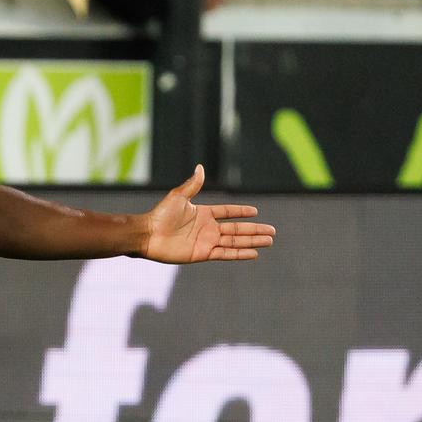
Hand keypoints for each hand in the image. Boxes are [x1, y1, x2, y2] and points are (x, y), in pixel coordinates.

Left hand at [140, 165, 275, 263]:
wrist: (148, 235)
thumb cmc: (160, 215)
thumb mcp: (178, 196)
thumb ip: (193, 184)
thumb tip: (201, 167)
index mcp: (204, 213)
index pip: (228, 212)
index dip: (241, 212)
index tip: (255, 211)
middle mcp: (208, 228)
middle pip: (237, 229)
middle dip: (255, 230)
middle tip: (273, 231)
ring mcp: (207, 242)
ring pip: (236, 242)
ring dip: (253, 241)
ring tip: (269, 241)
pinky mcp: (203, 254)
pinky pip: (226, 254)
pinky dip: (240, 254)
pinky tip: (254, 254)